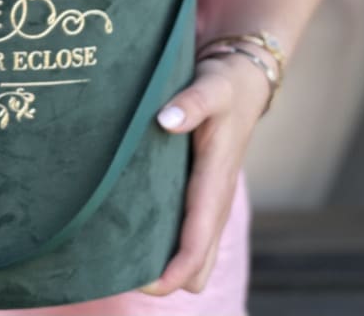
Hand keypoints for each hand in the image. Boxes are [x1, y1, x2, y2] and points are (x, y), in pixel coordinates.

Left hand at [139, 50, 271, 295]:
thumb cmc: (224, 85)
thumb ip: (192, 103)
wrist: (242, 79)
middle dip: (167, 278)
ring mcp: (210, 201)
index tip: (142, 283)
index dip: (172, 273)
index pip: (197, 246)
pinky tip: (134, 230)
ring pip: (195, 256)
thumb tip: (168, 120)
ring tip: (122, 257)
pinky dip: (167, 244)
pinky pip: (188, 235)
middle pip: (198, 268)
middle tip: (121, 269)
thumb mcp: (211, 87)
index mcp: (215, 184)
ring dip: (167, 264)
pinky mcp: (201, 193)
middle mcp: (215, 201)